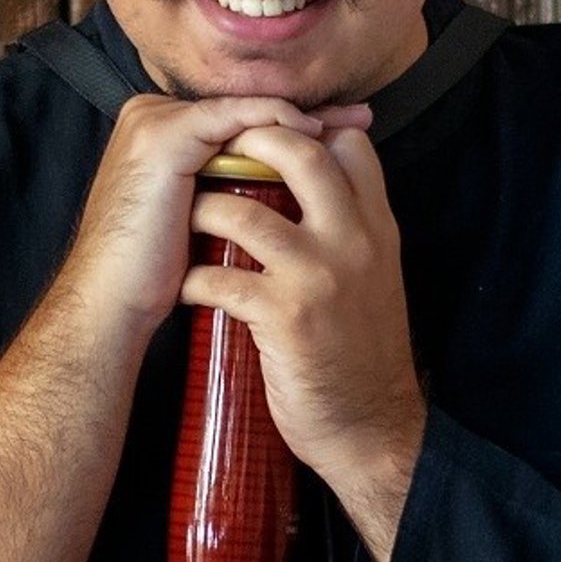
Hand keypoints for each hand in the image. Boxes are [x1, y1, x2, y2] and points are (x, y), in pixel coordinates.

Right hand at [59, 90, 372, 340]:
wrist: (111, 306)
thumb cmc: (153, 280)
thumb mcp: (199, 223)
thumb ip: (229, 194)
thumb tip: (289, 198)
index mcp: (159, 133)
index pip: (240, 118)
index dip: (294, 124)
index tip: (347, 135)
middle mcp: (152, 116)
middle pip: (247, 108)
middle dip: (308, 114)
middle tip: (361, 118)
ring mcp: (155, 122)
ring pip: (244, 107)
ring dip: (303, 114)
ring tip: (351, 123)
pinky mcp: (163, 137)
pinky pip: (233, 116)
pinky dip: (276, 121)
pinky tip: (314, 133)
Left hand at [179, 123, 425, 514]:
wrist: (371, 431)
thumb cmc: (362, 357)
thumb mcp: (376, 280)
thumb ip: (352, 234)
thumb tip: (313, 191)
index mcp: (378, 228)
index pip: (350, 146)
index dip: (304, 131)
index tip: (266, 139)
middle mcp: (354, 241)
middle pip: (298, 153)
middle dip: (246, 142)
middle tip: (211, 154)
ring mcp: (319, 276)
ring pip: (244, 211)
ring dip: (202, 211)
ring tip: (183, 222)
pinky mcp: (285, 317)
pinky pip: (220, 279)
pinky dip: (192, 281)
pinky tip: (183, 289)